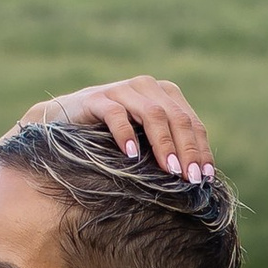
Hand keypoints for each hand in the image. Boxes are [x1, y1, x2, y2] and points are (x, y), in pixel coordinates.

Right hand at [20, 75, 212, 180]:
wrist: (62, 122)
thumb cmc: (110, 137)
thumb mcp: (144, 140)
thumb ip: (167, 148)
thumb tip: (197, 181)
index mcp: (165, 94)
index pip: (191, 122)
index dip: (200, 149)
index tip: (205, 178)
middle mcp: (147, 86)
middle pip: (176, 118)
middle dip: (187, 150)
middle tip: (191, 178)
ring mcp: (122, 89)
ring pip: (153, 114)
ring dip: (164, 144)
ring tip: (170, 170)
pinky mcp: (97, 99)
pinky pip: (116, 113)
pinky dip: (127, 134)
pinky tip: (131, 155)